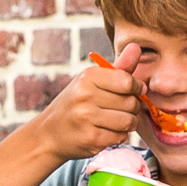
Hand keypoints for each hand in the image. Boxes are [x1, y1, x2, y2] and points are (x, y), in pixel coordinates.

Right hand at [24, 43, 143, 160]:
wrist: (49, 133)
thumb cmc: (76, 104)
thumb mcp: (92, 81)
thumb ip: (118, 67)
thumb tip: (137, 47)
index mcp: (88, 77)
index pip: (128, 81)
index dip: (136, 88)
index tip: (131, 92)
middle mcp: (85, 95)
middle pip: (131, 102)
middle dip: (131, 108)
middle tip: (120, 109)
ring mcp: (87, 118)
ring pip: (129, 121)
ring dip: (127, 124)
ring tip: (115, 121)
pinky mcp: (91, 139)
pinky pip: (120, 137)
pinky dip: (117, 136)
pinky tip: (105, 132)